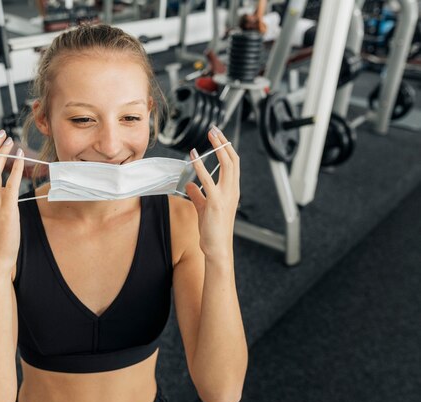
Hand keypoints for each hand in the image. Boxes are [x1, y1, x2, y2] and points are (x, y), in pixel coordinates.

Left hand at [184, 126, 239, 259]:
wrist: (217, 249)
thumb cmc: (212, 231)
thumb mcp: (203, 208)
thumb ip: (197, 195)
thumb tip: (190, 184)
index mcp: (232, 191)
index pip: (234, 164)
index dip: (227, 148)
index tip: (218, 136)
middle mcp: (232, 191)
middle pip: (233, 160)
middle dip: (224, 142)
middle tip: (214, 129)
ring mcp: (226, 196)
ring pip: (227, 166)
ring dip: (218, 148)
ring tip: (210, 135)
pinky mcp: (215, 203)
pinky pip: (208, 180)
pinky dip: (200, 166)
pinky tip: (193, 156)